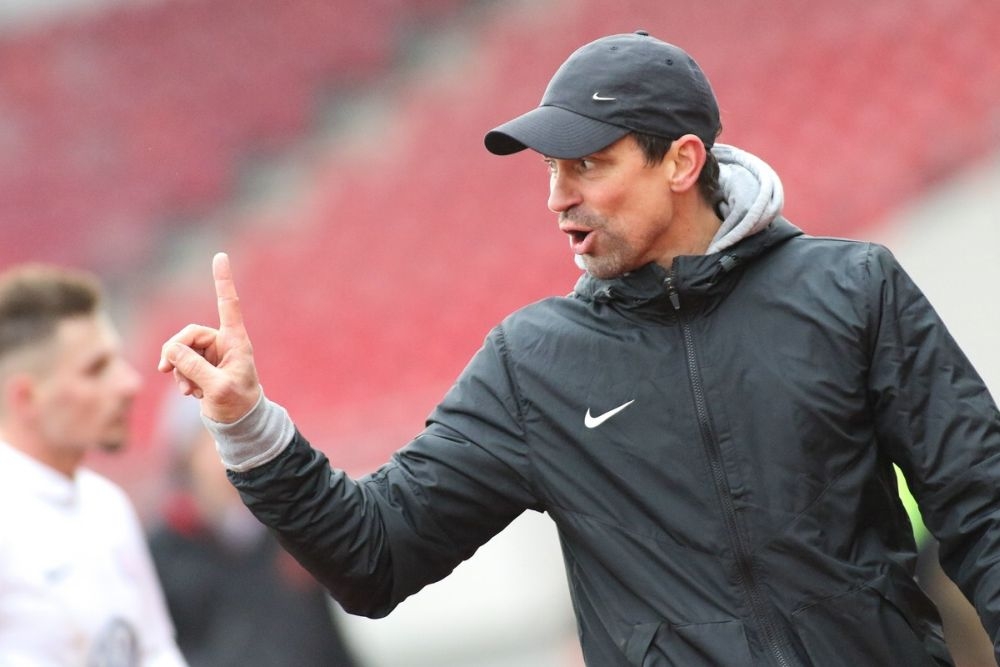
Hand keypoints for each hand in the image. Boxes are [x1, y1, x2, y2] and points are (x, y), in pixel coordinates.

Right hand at [158, 252, 261, 422]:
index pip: (228, 305)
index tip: (220, 255)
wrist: (240, 424)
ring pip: (182, 351)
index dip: (223, 281)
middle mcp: (224, 343)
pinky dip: (181, 378)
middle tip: (165, 370)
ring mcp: (212, 355)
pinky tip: (191, 394)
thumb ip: (194, 368)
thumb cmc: (237, 405)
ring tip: (189, 391)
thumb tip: (172, 350)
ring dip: (179, 371)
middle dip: (176, 352)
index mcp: (236, 342)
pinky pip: (182, 364)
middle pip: (189, 335)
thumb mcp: (217, 388)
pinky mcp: (202, 367)